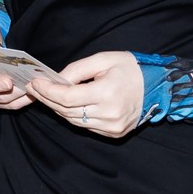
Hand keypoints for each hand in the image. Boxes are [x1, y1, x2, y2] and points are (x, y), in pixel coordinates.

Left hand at [28, 51, 144, 137]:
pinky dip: (73, 116)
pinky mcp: (114, 134)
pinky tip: (65, 105)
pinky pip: (85, 126)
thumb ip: (77, 69)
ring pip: (74, 121)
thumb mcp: (103, 59)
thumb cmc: (130, 69)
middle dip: (48, 99)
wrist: (157, 86)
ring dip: (57, 109)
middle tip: (35, 89)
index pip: (67, 97)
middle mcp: (109, 114)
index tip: (35, 83)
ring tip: (46, 96)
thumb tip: (56, 80)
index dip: (48, 91)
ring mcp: (112, 127)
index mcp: (107, 93)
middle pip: (67, 111)